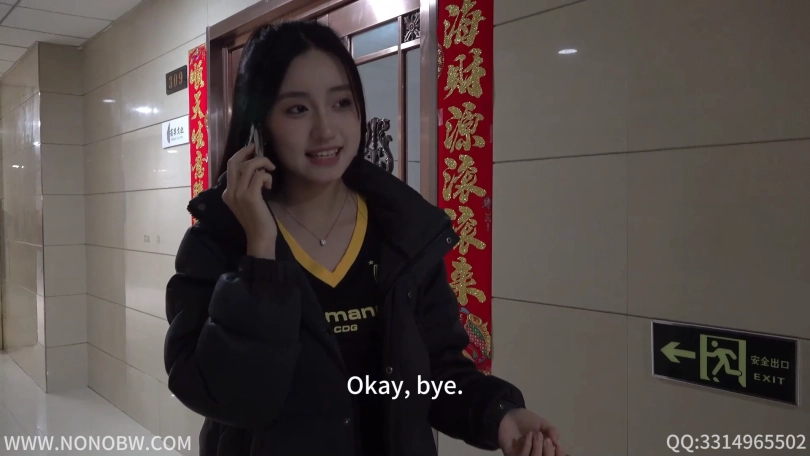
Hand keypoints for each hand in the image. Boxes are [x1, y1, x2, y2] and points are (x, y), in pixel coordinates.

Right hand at [221, 143, 276, 257]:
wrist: (260, 236)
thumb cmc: (257, 219)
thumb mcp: (246, 201)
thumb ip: (245, 187)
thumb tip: (254, 168)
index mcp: (227, 193)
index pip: (230, 167)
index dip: (241, 155)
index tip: (251, 149)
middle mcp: (230, 191)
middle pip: (234, 162)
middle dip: (246, 151)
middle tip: (257, 148)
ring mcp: (239, 194)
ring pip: (249, 166)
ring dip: (262, 163)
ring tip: (270, 171)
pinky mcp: (250, 196)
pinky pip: (259, 176)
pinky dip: (267, 176)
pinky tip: (269, 186)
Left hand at [498, 408, 564, 455]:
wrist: (509, 414)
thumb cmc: (526, 420)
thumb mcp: (542, 424)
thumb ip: (551, 431)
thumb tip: (557, 441)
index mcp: (543, 450)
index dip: (557, 454)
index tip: (557, 445)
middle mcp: (535, 455)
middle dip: (546, 451)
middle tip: (544, 438)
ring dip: (536, 448)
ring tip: (534, 434)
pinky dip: (526, 448)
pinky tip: (527, 436)